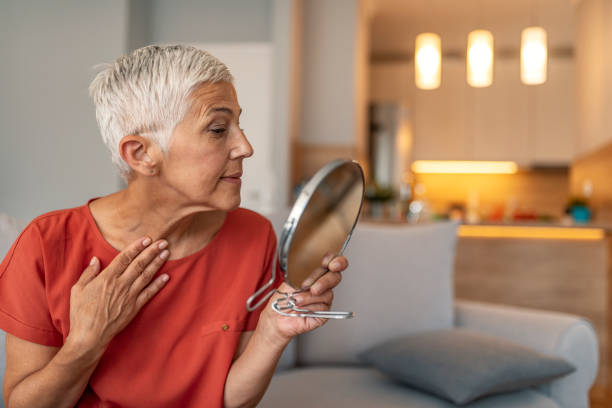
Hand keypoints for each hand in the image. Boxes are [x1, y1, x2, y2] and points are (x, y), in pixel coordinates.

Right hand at [65, 237, 169, 359]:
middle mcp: (121, 284)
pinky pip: (149, 293)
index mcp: (107, 278)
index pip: (125, 258)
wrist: (89, 336)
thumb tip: (96, 260)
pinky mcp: (135, 307)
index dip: (137, 247)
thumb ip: (88, 273)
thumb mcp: (77, 290)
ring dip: (157, 263)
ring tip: (166, 253)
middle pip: (139, 263)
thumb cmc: (80, 313)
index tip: (146, 239)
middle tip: (163, 241)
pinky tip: (166, 276)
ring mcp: (129, 296)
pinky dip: (158, 284)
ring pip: (146, 275)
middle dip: (152, 251)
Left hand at [259, 254, 348, 345]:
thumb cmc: (283, 298)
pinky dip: (310, 308)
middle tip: (312, 287)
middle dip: (324, 281)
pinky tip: (302, 309)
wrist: (277, 316)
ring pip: (327, 294)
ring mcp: (325, 299)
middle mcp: (323, 285)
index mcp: (316, 273)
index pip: (333, 261)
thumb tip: (314, 269)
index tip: (328, 263)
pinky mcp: (324, 313)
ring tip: (297, 300)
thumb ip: (305, 273)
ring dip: (309, 297)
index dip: (336, 260)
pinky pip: (323, 307)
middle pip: (335, 277)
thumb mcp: (291, 280)